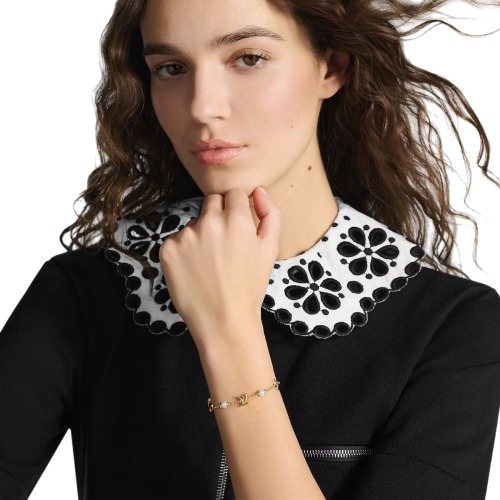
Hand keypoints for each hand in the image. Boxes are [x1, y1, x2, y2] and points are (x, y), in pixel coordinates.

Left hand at [159, 186, 280, 352]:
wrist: (223, 320)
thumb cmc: (249, 286)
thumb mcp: (270, 249)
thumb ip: (270, 213)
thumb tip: (257, 190)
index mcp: (236, 219)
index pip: (233, 194)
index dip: (237, 210)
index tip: (237, 230)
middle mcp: (209, 222)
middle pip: (212, 202)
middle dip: (219, 217)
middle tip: (224, 247)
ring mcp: (185, 236)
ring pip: (194, 222)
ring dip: (201, 235)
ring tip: (209, 263)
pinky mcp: (167, 249)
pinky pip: (177, 239)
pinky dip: (184, 250)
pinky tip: (194, 269)